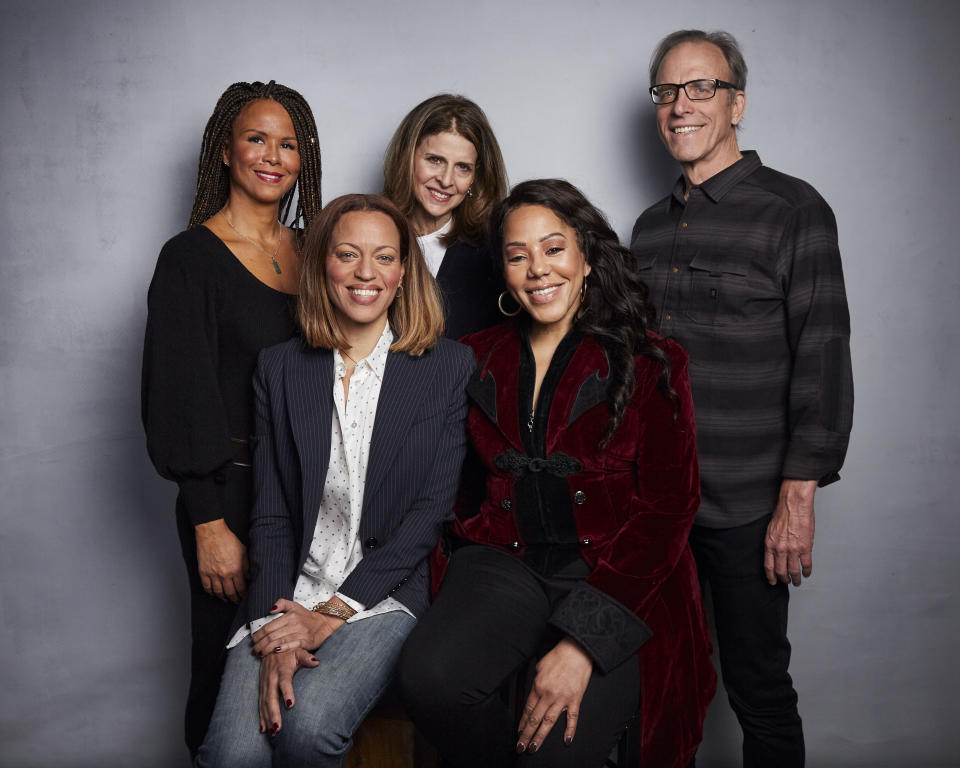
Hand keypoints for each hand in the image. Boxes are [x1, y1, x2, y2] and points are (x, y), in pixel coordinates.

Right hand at [195, 518, 248, 602]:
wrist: (212, 533)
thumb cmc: (228, 539)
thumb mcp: (243, 551)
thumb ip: (247, 565)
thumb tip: (249, 576)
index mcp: (236, 569)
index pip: (241, 588)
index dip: (243, 595)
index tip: (245, 597)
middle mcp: (224, 574)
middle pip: (230, 593)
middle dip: (235, 599)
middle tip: (237, 602)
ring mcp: (213, 574)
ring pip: (218, 592)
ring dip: (223, 598)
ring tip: (227, 600)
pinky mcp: (203, 572)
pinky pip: (207, 587)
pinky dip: (211, 592)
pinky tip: (214, 594)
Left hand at [251, 598, 344, 656]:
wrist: (323, 624)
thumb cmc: (306, 617)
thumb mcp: (294, 606)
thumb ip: (282, 603)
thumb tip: (270, 609)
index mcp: (289, 616)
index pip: (269, 626)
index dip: (258, 635)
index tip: (253, 641)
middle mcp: (294, 623)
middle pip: (271, 635)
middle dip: (260, 644)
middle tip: (254, 650)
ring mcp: (300, 633)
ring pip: (279, 641)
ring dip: (267, 649)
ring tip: (260, 654)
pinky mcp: (306, 641)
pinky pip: (292, 645)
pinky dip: (283, 648)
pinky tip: (276, 651)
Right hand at [258, 647, 319, 734]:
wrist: (269, 647)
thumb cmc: (288, 651)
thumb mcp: (298, 651)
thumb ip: (307, 657)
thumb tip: (317, 662)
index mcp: (282, 670)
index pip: (285, 683)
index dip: (287, 692)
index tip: (290, 704)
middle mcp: (272, 679)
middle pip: (271, 698)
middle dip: (274, 713)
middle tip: (278, 728)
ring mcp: (265, 685)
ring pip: (265, 704)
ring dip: (267, 719)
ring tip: (273, 732)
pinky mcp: (262, 689)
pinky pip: (260, 705)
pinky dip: (261, 717)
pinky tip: (263, 729)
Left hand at [517, 638, 592, 753]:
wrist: (576, 651)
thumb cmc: (559, 656)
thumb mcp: (539, 667)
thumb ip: (536, 682)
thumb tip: (534, 692)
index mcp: (538, 686)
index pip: (527, 709)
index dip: (522, 723)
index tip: (519, 732)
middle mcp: (549, 695)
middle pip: (535, 719)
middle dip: (526, 735)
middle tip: (521, 747)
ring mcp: (562, 699)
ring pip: (549, 722)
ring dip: (540, 737)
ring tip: (534, 747)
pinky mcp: (575, 700)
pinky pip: (572, 718)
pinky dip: (569, 730)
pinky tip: (566, 740)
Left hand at [764, 479, 816, 585]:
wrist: (794, 505)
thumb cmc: (783, 514)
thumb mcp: (771, 530)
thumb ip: (773, 543)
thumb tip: (775, 553)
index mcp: (770, 544)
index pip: (768, 566)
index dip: (771, 576)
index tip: (773, 581)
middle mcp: (780, 549)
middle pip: (781, 571)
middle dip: (784, 579)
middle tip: (787, 581)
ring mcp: (793, 549)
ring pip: (794, 571)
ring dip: (796, 578)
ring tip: (797, 581)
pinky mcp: (805, 548)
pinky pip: (806, 564)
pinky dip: (807, 571)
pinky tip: (806, 573)